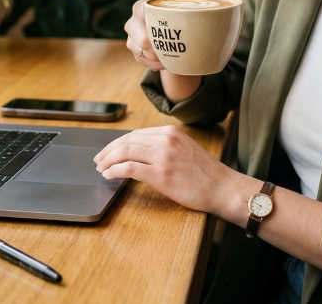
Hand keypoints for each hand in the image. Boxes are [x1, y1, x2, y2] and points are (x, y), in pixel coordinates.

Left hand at [94, 125, 244, 214]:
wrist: (223, 188)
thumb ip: (164, 146)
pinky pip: (129, 168)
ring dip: (108, 161)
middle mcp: (165, 139)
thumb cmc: (206, 174)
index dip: (117, 143)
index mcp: (170, 132)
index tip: (108, 151)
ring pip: (125, 152)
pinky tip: (109, 175)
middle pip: (127, 141)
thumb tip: (139, 153)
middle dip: (108, 151)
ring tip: (101, 169)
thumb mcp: (185, 149)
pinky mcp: (161, 174)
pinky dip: (115, 171)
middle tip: (98, 160)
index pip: (135, 134)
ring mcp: (163, 156)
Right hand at [125, 0, 180, 70]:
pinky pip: (143, 61)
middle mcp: (132, 23)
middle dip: (158, 46)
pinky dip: (156, 64)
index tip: (168, 26)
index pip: (141, 11)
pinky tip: (165, 62)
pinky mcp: (134, 52)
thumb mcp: (176, 2)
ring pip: (142, 52)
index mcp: (140, 7)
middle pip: (143, 39)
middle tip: (173, 47)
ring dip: (158, 56)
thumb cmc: (175, 14)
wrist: (174, 33)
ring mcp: (131, 39)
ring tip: (171, 55)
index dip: (153, 20)